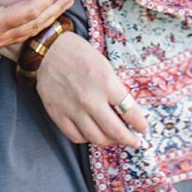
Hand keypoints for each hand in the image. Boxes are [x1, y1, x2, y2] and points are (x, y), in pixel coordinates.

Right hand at [35, 31, 147, 147]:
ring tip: (113, 138)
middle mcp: (90, 100)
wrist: (48, 50)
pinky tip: (91, 133)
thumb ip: (115, 88)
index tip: (143, 129)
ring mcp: (73, 109)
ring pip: (96, 138)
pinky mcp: (58, 114)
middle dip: (129, 140)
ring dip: (109, 141)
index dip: (140, 124)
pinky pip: (76, 137)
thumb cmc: (79, 53)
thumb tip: (126, 110)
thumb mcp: (104, 65)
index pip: (130, 113)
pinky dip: (87, 138)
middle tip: (134, 142)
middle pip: (116, 132)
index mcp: (106, 83)